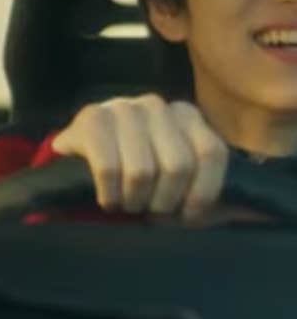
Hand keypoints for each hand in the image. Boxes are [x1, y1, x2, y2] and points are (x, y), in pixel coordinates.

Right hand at [51, 94, 227, 218]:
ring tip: (127, 204)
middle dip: (163, 200)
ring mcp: (122, 107)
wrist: (78, 158)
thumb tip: (240, 211)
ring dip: (134, 200)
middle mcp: (155, 103)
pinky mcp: (91, 118)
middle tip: (149, 209)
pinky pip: (110, 168)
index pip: (211, 152)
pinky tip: (107, 198)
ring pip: (143, 169)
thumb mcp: (174, 174)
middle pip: (178, 164)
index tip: (186, 215)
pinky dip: (110, 194)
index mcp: (184, 114)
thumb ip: (203, 184)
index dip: (202, 194)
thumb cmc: (134, 174)